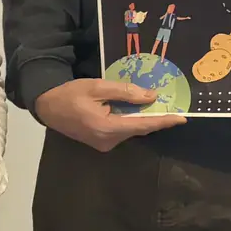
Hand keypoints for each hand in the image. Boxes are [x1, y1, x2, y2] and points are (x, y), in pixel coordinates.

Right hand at [32, 78, 186, 152]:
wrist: (47, 107)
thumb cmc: (70, 94)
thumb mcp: (97, 86)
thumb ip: (125, 92)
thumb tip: (151, 97)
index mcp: (107, 127)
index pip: (143, 125)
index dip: (164, 121)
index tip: (182, 119)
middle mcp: (107, 141)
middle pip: (138, 129)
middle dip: (155, 118)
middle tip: (171, 107)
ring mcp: (103, 144)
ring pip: (130, 130)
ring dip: (141, 118)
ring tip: (153, 104)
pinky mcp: (100, 143)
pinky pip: (121, 131)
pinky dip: (130, 121)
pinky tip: (133, 110)